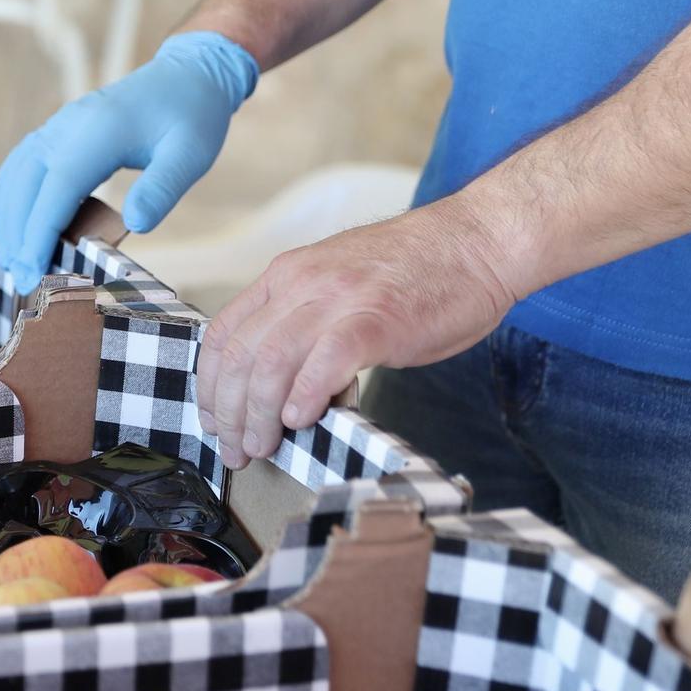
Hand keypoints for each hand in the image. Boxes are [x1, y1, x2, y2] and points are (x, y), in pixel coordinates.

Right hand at [0, 31, 258, 294]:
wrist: (188, 74)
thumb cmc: (191, 116)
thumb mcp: (190, 154)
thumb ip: (162, 188)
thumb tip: (135, 225)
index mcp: (99, 132)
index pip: (58, 187)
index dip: (40, 231)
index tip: (32, 270)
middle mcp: (69, 126)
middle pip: (27, 184)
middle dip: (18, 235)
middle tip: (20, 280)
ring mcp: (59, 126)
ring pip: (17, 175)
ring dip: (7, 219)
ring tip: (8, 260)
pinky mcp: (57, 131)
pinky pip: (20, 164)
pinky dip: (7, 196)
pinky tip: (2, 223)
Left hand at [196, 197, 522, 468]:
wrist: (480, 241)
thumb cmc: (418, 272)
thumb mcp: (339, 285)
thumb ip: (304, 324)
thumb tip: (280, 386)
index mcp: (286, 275)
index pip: (223, 335)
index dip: (210, 387)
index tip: (213, 420)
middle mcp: (302, 284)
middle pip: (240, 357)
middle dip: (229, 413)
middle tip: (234, 449)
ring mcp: (339, 299)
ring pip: (271, 364)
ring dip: (259, 416)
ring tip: (262, 446)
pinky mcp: (376, 320)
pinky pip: (324, 363)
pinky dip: (305, 398)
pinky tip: (301, 420)